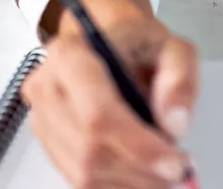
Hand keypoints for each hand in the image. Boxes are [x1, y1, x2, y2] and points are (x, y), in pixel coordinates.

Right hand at [23, 0, 197, 188]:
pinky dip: (117, 185)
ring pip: (84, 171)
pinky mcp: (50, 147)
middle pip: (90, 148)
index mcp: (69, 55)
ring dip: (131, 181)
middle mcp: (46, 89)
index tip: (173, 161)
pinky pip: (81, 181)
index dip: (137, 145)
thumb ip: (180, 79)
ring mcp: (43, 122)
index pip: (98, 113)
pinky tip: (143, 173)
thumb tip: (174, 124)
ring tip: (164, 170)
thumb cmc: (139, 47)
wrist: (114, 48)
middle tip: (178, 169)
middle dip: (140, 169)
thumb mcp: (173, 49)